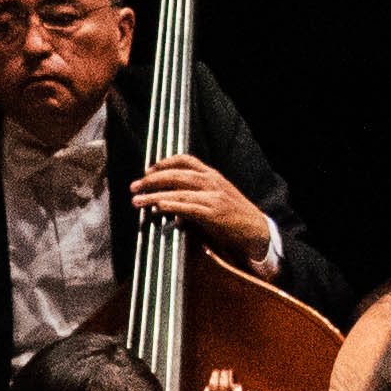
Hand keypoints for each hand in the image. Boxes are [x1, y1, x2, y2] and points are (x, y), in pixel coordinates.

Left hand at [127, 151, 275, 264]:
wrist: (255, 230)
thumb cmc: (233, 216)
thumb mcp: (215, 197)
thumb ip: (194, 195)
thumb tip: (166, 202)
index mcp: (212, 176)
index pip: (186, 160)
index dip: (165, 162)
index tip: (148, 170)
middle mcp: (212, 182)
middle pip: (177, 174)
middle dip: (152, 179)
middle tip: (134, 186)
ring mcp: (213, 197)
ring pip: (179, 191)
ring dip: (155, 195)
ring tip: (137, 200)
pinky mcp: (214, 214)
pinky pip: (189, 207)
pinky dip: (172, 205)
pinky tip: (158, 207)